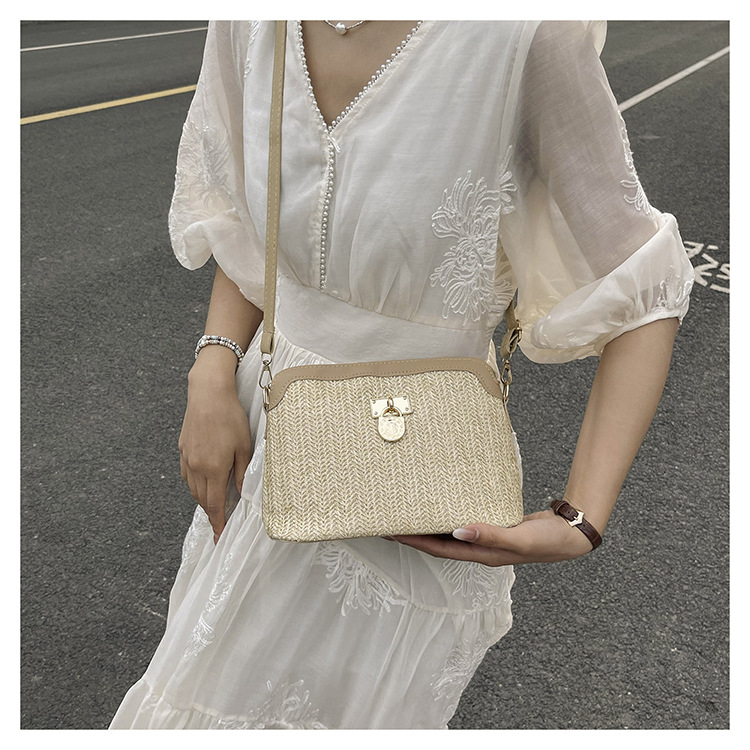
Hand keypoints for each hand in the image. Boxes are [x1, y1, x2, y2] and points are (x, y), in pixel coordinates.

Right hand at [179, 349, 251, 542]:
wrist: (208, 394)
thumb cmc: (230, 417)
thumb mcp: (244, 446)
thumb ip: (241, 473)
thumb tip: (241, 494)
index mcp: (214, 468)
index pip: (214, 505)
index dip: (218, 523)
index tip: (220, 538)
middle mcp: (197, 467)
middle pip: (202, 500)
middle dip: (211, 514)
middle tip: (220, 524)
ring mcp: (187, 458)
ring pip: (193, 488)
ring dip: (203, 499)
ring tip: (214, 505)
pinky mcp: (182, 449)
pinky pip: (187, 475)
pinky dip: (195, 484)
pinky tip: (203, 482)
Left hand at [392, 509, 594, 565]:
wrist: (572, 534)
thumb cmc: (548, 539)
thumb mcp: (519, 538)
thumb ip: (490, 535)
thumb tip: (457, 531)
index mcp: (482, 555)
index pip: (439, 549)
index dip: (415, 542)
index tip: (392, 532)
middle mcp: (480, 549)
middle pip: (439, 543)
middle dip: (414, 535)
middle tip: (391, 521)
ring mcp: (487, 540)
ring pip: (450, 534)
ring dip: (430, 526)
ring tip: (410, 514)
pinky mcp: (494, 528)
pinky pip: (465, 524)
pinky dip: (450, 517)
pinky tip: (444, 507)